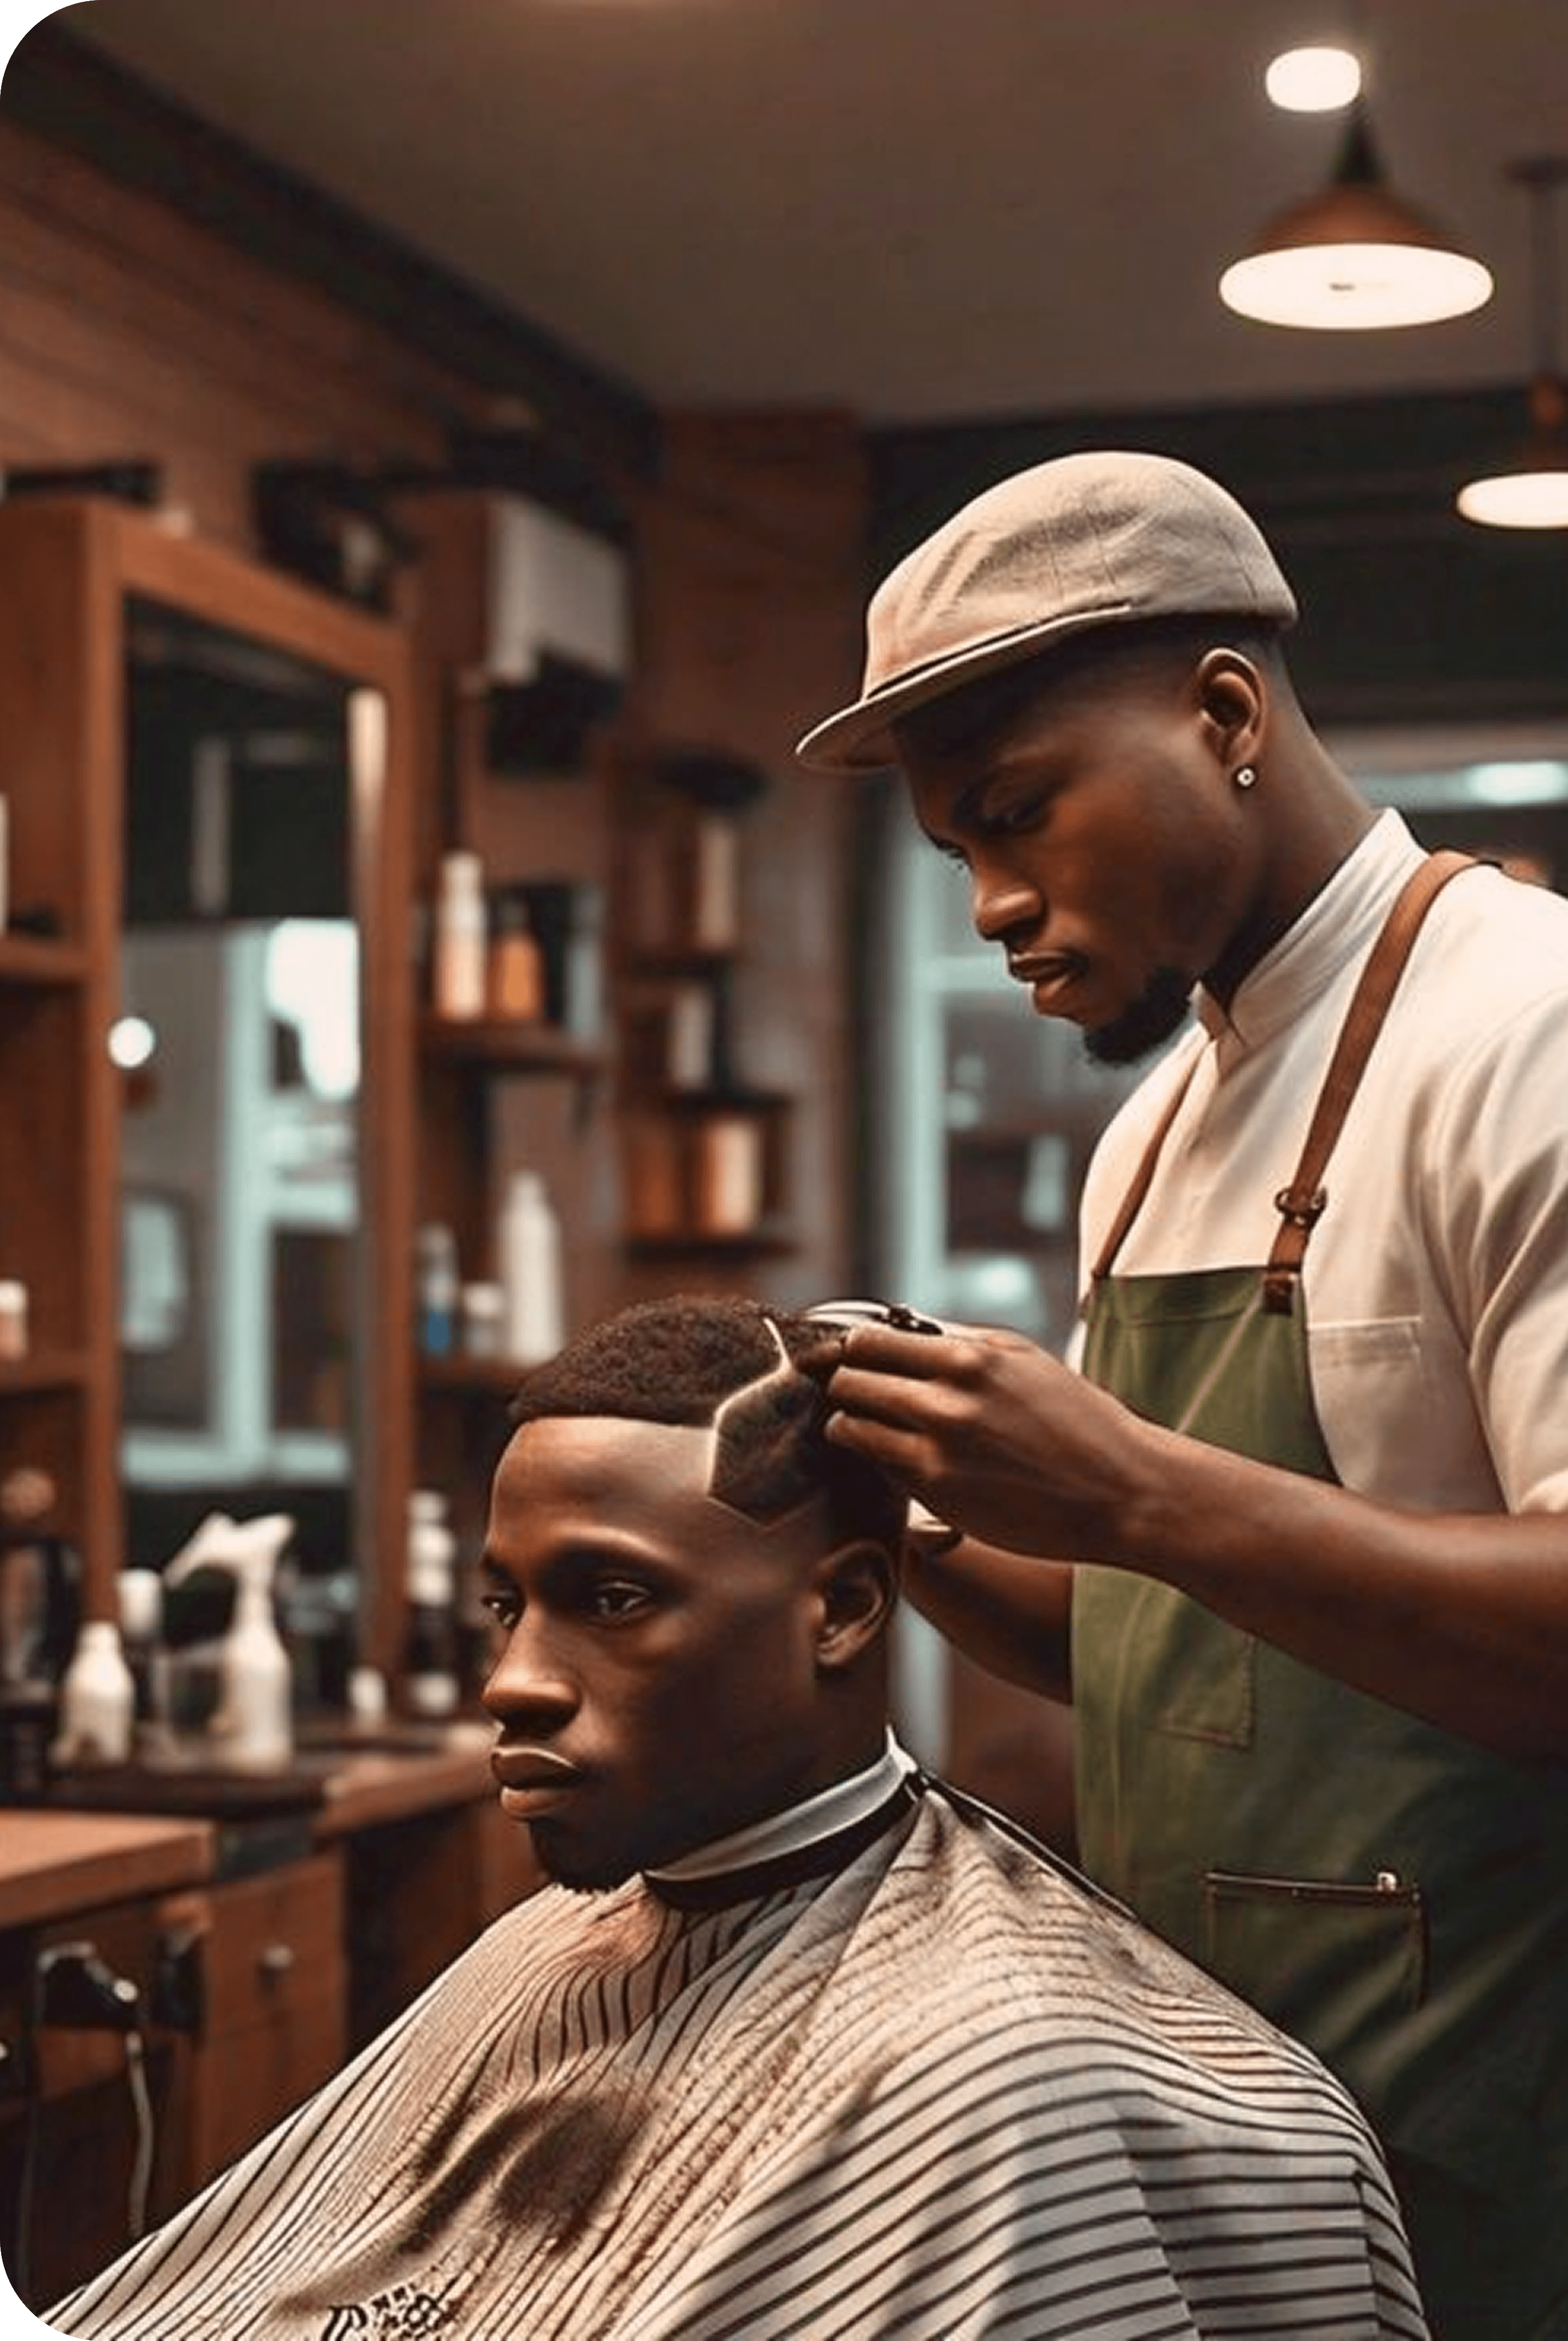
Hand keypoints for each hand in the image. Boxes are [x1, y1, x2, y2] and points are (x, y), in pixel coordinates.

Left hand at [820, 1319, 1160, 1565]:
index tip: (842, 1354)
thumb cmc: (1079, 1420)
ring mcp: (938, 1452)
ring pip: (852, 1427)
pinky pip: (880, 1468)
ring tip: (860, 1424)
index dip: (848, 1347)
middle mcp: (947, 1402)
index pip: (869, 1340)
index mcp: (969, 1358)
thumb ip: (960, 1343)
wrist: (1122, 1490)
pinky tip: (893, 1455)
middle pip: (850, 1382)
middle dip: (842, 1383)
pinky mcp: (938, 1496)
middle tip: (843, 1389)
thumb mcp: (1023, 1359)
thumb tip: (903, 1331)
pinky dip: (876, 1459)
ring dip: (849, 1424)